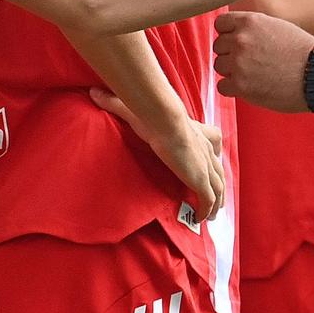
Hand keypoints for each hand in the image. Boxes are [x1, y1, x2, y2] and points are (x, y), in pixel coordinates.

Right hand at [91, 89, 225, 219]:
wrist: (164, 121)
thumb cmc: (153, 115)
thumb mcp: (136, 109)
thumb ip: (115, 102)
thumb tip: (94, 93)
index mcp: (199, 133)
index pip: (214, 142)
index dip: (214, 155)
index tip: (212, 163)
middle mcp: (207, 151)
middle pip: (218, 171)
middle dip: (218, 185)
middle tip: (215, 197)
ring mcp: (205, 167)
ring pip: (218, 188)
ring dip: (216, 202)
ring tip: (211, 215)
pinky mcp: (200, 180)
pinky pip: (207, 200)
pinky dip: (206, 210)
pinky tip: (201, 219)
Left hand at [213, 11, 313, 113]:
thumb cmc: (303, 52)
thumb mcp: (277, 26)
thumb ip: (254, 28)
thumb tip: (235, 33)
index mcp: (250, 22)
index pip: (221, 24)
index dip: (228, 33)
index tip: (237, 42)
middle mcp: (240, 40)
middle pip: (219, 46)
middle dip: (231, 53)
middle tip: (250, 61)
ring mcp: (238, 63)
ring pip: (219, 66)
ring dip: (232, 71)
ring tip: (253, 74)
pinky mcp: (240, 85)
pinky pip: (222, 86)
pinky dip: (233, 88)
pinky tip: (249, 86)